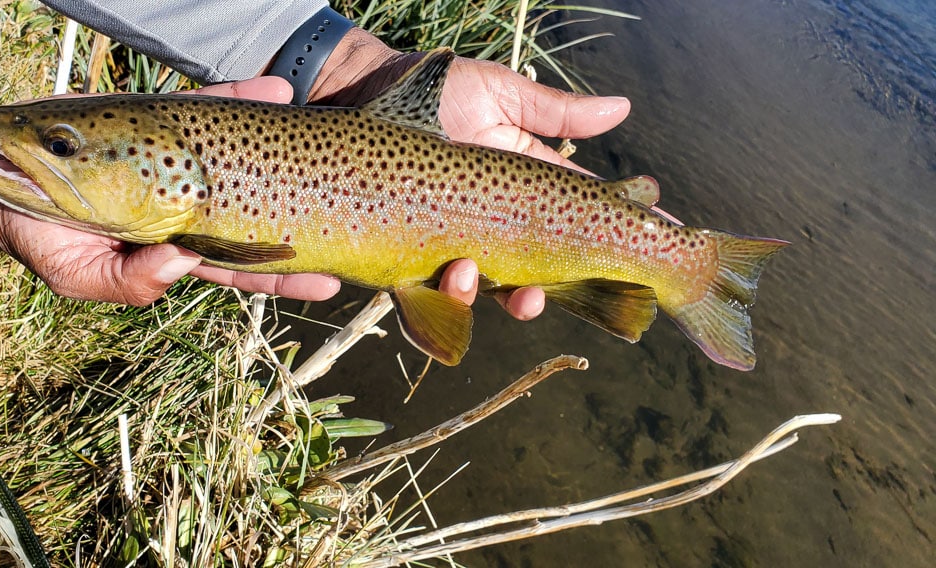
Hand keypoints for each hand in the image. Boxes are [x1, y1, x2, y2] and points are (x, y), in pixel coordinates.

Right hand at [0, 78, 344, 304]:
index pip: (239, 267)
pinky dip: (236, 100)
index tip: (327, 281)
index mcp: (174, 250)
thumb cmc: (41, 240)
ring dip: (281, 151)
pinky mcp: (156, 124)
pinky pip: (204, 111)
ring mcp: (175, 164)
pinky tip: (274, 90)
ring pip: (239, 160)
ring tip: (328, 141)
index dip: (281, 277)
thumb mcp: (82, 278)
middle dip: (302, 222)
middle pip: (255, 218)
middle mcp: (185, 207)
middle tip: (355, 224)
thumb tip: (181, 262)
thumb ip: (133, 281)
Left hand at [309, 30, 632, 318]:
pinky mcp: (409, 253)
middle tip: (538, 293)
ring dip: (490, 297)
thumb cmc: (436, 91)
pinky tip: (445, 277)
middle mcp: (494, 224)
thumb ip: (556, 111)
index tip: (660, 253)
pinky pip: (427, 294)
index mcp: (524, 189)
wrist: (364, 87)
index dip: (620, 239)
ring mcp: (453, 241)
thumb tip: (623, 109)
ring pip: (484, 293)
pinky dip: (440, 301)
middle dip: (545, 294)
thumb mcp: (502, 95)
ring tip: (470, 271)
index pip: (580, 220)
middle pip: (536, 274)